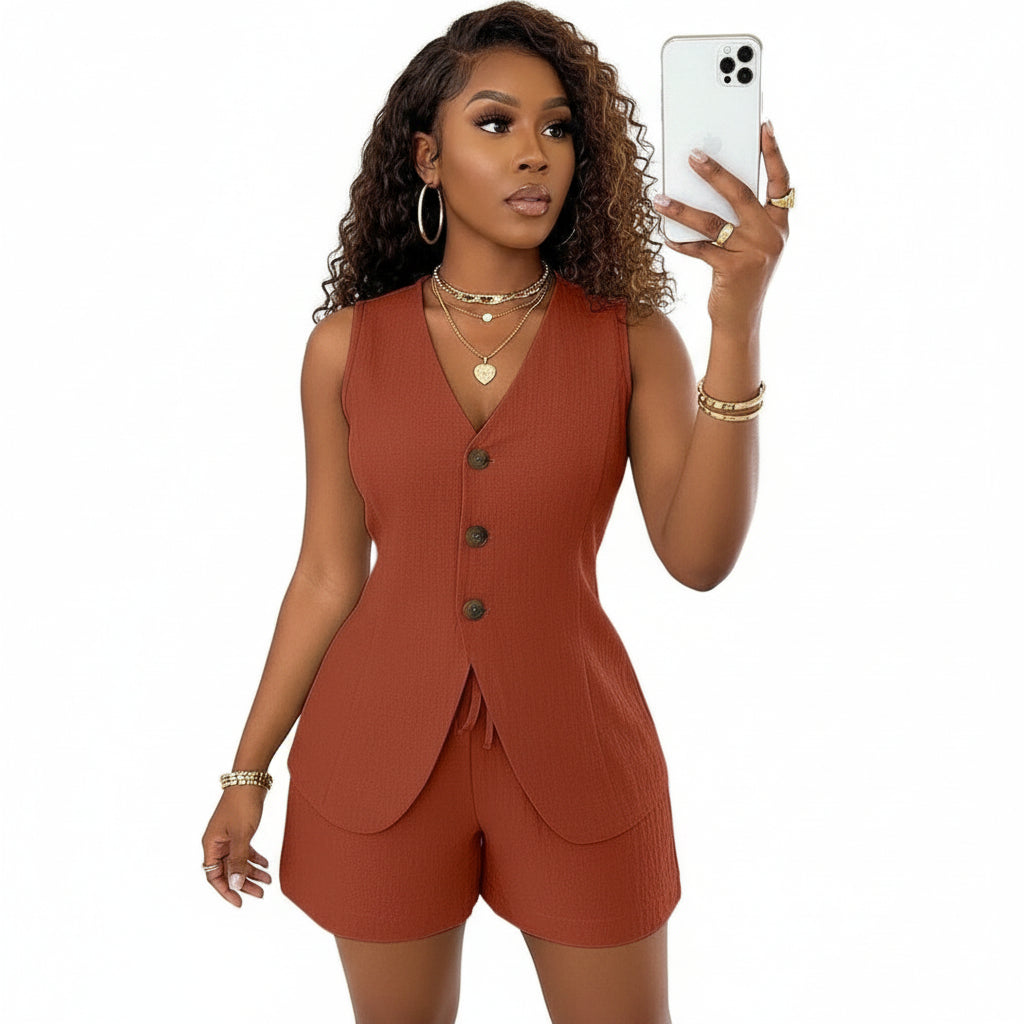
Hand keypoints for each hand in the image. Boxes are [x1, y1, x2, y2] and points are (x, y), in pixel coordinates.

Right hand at [201, 787, 272, 907]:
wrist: (250, 778)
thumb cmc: (242, 804)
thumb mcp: (242, 835)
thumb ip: (238, 860)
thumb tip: (235, 885)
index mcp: (211, 844)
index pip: (214, 876)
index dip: (226, 891)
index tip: (240, 902)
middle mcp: (217, 842)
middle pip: (228, 871)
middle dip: (244, 883)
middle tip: (261, 894)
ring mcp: (228, 836)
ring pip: (238, 861)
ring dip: (252, 872)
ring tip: (268, 881)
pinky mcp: (239, 830)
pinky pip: (245, 850)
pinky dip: (254, 858)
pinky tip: (266, 864)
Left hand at [654, 122, 790, 334]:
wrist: (741, 320)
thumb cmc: (742, 277)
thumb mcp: (750, 245)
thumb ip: (740, 218)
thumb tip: (707, 185)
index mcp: (779, 224)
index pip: (781, 181)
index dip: (774, 153)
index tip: (764, 126)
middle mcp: (771, 235)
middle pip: (741, 193)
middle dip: (716, 172)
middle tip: (693, 154)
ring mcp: (754, 252)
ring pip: (712, 221)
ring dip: (681, 208)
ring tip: (659, 198)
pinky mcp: (733, 269)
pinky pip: (700, 248)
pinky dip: (679, 242)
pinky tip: (664, 234)